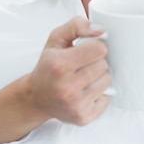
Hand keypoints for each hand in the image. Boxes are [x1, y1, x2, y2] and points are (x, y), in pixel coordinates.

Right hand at [0, 17, 110, 143]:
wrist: (36, 98)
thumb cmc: (48, 66)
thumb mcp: (56, 39)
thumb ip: (77, 26)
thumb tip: (101, 30)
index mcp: (60, 64)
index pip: (99, 49)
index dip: (94, 47)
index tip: (85, 51)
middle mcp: (67, 87)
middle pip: (104, 65)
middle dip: (96, 63)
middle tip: (81, 66)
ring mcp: (75, 105)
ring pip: (107, 82)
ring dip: (98, 78)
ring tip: (82, 78)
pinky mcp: (83, 117)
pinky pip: (107, 99)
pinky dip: (99, 94)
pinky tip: (84, 92)